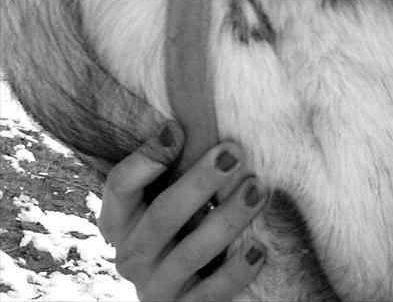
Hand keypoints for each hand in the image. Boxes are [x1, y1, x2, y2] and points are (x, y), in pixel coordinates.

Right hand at [98, 122, 267, 300]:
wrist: (182, 289)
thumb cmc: (180, 223)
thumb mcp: (166, 194)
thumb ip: (172, 165)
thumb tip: (185, 122)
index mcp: (120, 221)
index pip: (120, 186)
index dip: (146, 158)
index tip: (178, 128)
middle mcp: (132, 256)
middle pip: (161, 217)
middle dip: (199, 183)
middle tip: (233, 152)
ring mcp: (156, 287)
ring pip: (190, 254)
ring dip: (227, 220)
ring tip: (257, 190)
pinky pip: (210, 294)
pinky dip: (235, 272)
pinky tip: (258, 248)